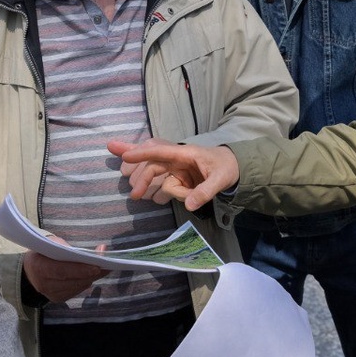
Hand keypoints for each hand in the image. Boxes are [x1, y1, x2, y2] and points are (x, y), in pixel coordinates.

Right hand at [22, 247, 107, 302]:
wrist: (28, 273)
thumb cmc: (42, 253)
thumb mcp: (49, 244)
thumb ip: (65, 247)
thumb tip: (89, 252)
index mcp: (39, 267)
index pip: (62, 271)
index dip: (80, 270)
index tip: (97, 266)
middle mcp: (44, 284)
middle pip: (73, 280)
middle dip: (92, 273)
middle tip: (108, 264)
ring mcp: (51, 294)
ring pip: (77, 287)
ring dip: (92, 277)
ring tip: (104, 267)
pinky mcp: (58, 299)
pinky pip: (76, 291)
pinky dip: (85, 282)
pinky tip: (92, 274)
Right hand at [106, 139, 239, 210]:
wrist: (232, 166)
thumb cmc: (226, 167)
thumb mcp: (221, 179)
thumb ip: (206, 192)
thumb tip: (190, 205)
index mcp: (186, 154)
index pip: (161, 151)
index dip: (143, 153)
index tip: (126, 156)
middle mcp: (176, 158)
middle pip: (153, 164)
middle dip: (142, 178)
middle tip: (135, 196)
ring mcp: (174, 167)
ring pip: (153, 171)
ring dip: (148, 183)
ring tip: (141, 194)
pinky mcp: (175, 175)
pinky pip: (158, 177)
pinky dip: (144, 174)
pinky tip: (123, 161)